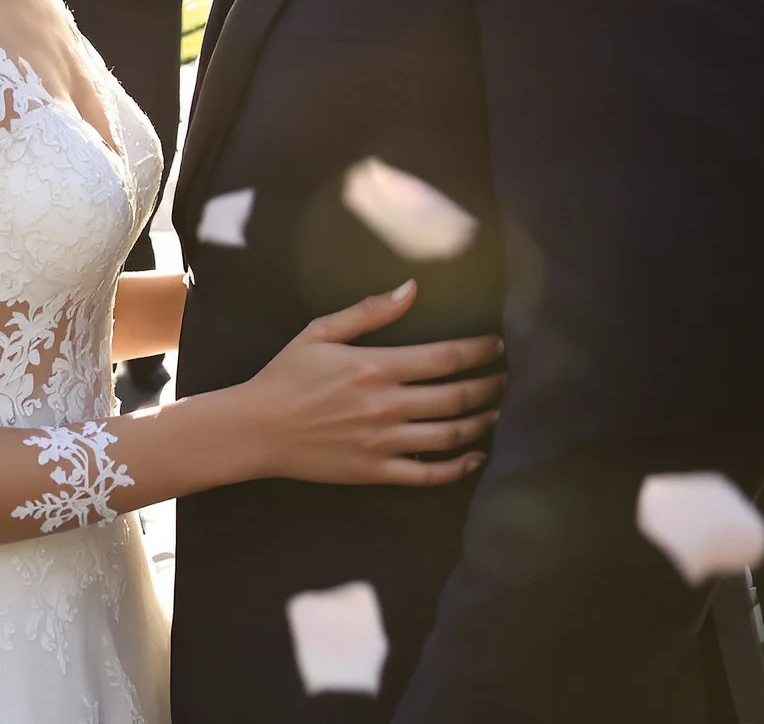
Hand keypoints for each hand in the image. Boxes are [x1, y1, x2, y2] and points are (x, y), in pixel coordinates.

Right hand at [234, 282, 504, 486]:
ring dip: (480, 423)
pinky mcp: (376, 472)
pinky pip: (428, 474)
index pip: (443, 358)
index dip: (478, 352)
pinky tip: (474, 457)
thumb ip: (369, 312)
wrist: (258, 427)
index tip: (497, 346)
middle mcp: (386, 405)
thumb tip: (411, 288)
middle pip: (455, 397)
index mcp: (375, 366)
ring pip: (449, 435)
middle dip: (489, 387)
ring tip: (495, 413)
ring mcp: (383, 442)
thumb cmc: (287, 375)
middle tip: (505, 379)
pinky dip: (458, 467)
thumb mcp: (320, 331)